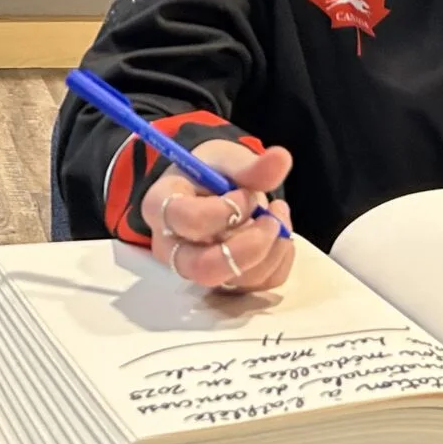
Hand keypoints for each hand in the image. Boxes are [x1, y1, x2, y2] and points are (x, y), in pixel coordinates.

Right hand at [141, 138, 294, 291]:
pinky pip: (258, 285)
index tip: (246, 193)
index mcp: (160, 206)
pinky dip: (279, 260)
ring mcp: (196, 270)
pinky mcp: (223, 284)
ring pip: (236, 280)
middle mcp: (170, 247)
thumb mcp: (226, 160)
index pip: (187, 220)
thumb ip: (250, 165)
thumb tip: (282, 158)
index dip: (225, 210)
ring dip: (271, 248)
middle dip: (250, 248)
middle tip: (272, 221)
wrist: (212, 191)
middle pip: (204, 268)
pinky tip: (278, 235)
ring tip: (278, 214)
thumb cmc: (210, 173)